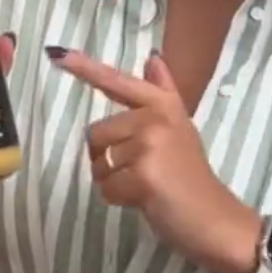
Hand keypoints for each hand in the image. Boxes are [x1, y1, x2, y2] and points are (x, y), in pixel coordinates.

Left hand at [48, 47, 260, 272]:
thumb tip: (152, 57)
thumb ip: (163, 91)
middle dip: (109, 158)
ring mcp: (150, 144)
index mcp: (163, 104)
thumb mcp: (180, 127)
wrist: (214, 218)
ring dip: (113, 180)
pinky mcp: (143, 174)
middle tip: (142, 171)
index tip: (57, 54)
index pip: (119, 82)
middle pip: (97, 133)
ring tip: (143, 185)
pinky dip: (118, 199)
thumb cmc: (190, 176)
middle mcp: (156, 117)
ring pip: (99, 162)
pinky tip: (143, 200)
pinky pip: (106, 187)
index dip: (86, 68)